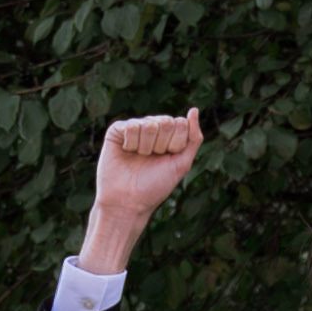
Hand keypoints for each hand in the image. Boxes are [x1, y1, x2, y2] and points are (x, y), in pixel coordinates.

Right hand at [80, 108, 203, 270]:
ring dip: (146, 147)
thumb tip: (194, 109)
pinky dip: (132, 143)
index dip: (175, 144)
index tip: (166, 158)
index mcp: (169, 135)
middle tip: (151, 159)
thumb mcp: (182, 163)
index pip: (181, 123)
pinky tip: (126, 152)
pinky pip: (132, 125)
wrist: (128, 201)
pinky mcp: (117, 130)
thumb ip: (193, 138)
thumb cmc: (155, 186)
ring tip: (138, 158)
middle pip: (166, 121)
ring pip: (149, 124)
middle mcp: (152, 129)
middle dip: (161, 145)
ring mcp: (135, 128)